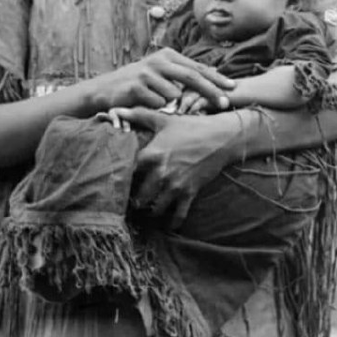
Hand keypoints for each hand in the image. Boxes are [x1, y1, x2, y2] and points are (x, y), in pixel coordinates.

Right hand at [89, 49, 233, 113]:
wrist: (106, 90)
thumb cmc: (139, 84)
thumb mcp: (162, 73)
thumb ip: (183, 73)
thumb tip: (214, 72)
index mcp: (167, 56)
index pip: (197, 67)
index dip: (216, 78)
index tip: (233, 87)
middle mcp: (158, 61)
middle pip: (191, 77)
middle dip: (210, 91)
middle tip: (224, 103)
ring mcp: (146, 73)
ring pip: (173, 94)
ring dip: (173, 104)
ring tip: (162, 105)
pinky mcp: (136, 87)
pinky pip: (157, 103)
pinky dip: (157, 108)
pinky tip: (146, 105)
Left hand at [125, 109, 234, 227]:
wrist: (221, 138)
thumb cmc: (190, 127)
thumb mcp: (163, 119)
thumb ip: (138, 115)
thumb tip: (115, 110)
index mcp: (152, 155)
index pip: (127, 173)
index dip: (120, 179)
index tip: (117, 182)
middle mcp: (161, 173)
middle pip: (139, 197)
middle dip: (134, 200)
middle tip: (130, 202)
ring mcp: (176, 186)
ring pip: (156, 209)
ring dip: (150, 211)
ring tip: (146, 211)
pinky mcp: (189, 193)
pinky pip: (178, 215)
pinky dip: (172, 222)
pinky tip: (168, 225)